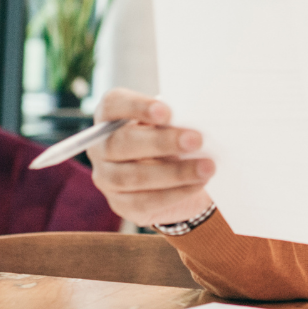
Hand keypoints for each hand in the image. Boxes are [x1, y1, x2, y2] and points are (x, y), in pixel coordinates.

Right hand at [87, 89, 214, 229]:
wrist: (178, 174)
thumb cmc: (173, 136)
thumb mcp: (173, 122)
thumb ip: (176, 118)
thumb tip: (194, 117)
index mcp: (110, 115)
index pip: (114, 104)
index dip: (137, 106)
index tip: (167, 112)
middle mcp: (101, 146)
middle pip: (121, 143)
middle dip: (161, 142)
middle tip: (196, 140)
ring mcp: (106, 178)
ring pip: (132, 176)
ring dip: (174, 172)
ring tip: (206, 167)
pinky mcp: (121, 204)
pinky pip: (144, 202)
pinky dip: (175, 193)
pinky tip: (197, 184)